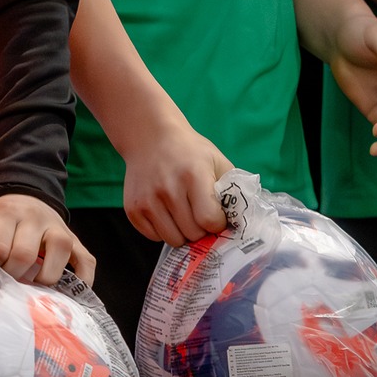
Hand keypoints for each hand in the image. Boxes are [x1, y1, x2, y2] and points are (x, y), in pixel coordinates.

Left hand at [0, 193, 94, 286]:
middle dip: (15, 275)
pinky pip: (86, 260)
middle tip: (10, 280)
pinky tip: (70, 295)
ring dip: (44, 276)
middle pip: (25, 254)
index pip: (0, 248)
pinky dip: (83, 280)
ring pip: (59, 251)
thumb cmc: (3, 220)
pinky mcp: (75, 240)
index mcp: (8, 212)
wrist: (25, 197)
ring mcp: (59, 227)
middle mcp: (35, 217)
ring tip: (34, 283)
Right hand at [120, 114, 231, 246]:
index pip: (209, 220)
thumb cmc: (189, 151)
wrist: (150, 136)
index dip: (217, 223)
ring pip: (173, 240)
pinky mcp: (133, 209)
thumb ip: (232, 189)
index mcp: (193, 176)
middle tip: (200, 214)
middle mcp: (168, 189)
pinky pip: (154, 237)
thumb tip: (243, 220)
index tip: (217, 216)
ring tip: (183, 214)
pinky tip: (166, 212)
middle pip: (192, 234)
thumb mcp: (216, 160)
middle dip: (201, 229)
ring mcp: (147, 200)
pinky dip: (163, 230)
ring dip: (182, 233)